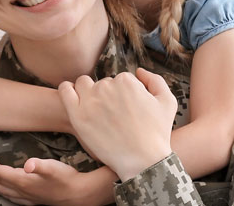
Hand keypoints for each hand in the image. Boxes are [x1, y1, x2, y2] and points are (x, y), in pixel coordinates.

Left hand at [0, 152, 107, 205]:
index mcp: (23, 182)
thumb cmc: (66, 179)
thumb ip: (39, 165)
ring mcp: (27, 197)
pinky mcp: (33, 199)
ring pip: (2, 189)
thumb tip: (28, 164)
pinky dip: (1, 191)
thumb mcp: (54, 168)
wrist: (81, 194)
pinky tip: (2, 190)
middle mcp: (22, 191)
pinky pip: (10, 196)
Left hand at [58, 68, 177, 180]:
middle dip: (107, 95)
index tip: (126, 109)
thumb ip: (155, 80)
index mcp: (126, 81)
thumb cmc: (157, 133)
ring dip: (88, 91)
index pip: (121, 80)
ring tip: (95, 108)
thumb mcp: (167, 102)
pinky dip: (68, 89)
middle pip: (103, 83)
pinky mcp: (77, 115)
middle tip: (113, 115)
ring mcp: (90, 101)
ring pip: (84, 84)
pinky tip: (74, 97)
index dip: (125, 94)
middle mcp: (107, 87)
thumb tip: (138, 71)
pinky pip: (66, 91)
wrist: (142, 160)